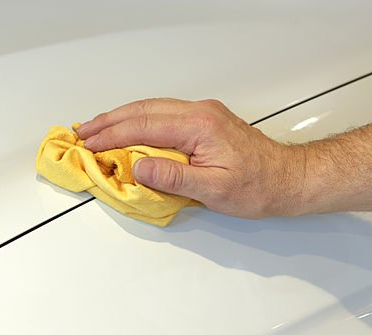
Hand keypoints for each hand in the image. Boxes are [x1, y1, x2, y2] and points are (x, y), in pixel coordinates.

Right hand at [75, 98, 305, 218]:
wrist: (288, 179)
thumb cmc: (258, 187)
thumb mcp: (214, 190)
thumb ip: (174, 177)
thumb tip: (139, 167)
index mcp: (199, 126)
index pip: (144, 126)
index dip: (112, 135)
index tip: (88, 143)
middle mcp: (199, 112)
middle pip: (144, 110)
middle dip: (110, 121)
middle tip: (83, 133)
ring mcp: (203, 113)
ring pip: (152, 108)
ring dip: (122, 118)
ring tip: (97, 129)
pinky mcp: (206, 120)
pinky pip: (164, 114)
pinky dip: (140, 120)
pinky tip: (129, 129)